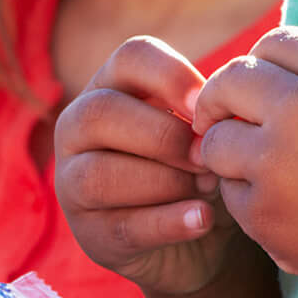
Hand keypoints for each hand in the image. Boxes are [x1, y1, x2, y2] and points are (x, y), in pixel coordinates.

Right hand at [54, 37, 256, 297]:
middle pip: (101, 112)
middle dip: (164, 135)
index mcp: (110, 86)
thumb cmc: (199, 166)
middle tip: (209, 156)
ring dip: (165, 181)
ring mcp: (72, 183)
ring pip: (99, 174)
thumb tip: (224, 112)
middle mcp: (78, 128)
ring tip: (209, 189)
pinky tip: (202, 219)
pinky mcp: (90, 234)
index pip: (129, 57)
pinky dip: (168, 222)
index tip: (207, 104)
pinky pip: (121, 226)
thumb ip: (207, 114)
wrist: (201, 240)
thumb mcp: (202, 131)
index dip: (170, 75)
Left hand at [191, 27, 297, 297]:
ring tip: (262, 176)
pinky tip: (288, 215)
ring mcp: (277, 156)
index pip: (272, 44)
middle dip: (219, 101)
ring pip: (215, 140)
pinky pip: (231, 193)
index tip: (256, 89)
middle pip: (230, 80)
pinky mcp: (263, 209)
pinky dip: (248, 203)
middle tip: (220, 122)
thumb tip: (250, 81)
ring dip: (227, 155)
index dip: (261, 67)